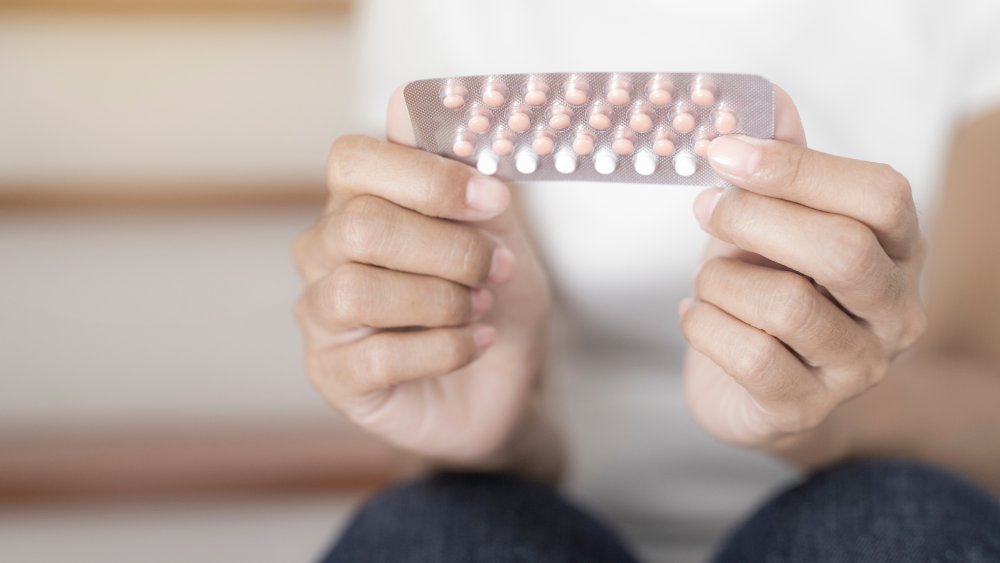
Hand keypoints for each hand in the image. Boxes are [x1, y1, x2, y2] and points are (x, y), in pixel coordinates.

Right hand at [293, 134, 550, 465]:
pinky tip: (476, 343)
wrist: (507, 380)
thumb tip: (406, 103)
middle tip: (496, 268)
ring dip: (442, 300)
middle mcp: (325, 252)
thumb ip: (463, 175)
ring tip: (481, 309)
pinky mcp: (333, 375)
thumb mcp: (499, 231)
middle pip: (360, 226)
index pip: (352, 160)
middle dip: (448, 248)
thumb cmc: (494, 298)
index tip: (494, 199)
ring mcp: (321, 315)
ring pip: (358, 292)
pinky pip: (377, 357)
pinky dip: (444, 349)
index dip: (427, 176)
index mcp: (358, 201)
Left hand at [680, 86, 926, 457]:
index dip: (797, 168)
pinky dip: (703, 325)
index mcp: (899, 250)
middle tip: (704, 206)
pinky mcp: (804, 409)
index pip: (880, 196)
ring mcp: (856, 368)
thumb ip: (779, 163)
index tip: (726, 152)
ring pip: (786, 306)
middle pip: (840, 251)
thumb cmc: (768, 290)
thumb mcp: (775, 221)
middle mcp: (894, 311)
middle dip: (754, 219)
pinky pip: (748, 356)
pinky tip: (696, 314)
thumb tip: (765, 96)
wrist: (755, 388)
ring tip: (707, 278)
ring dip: (721, 279)